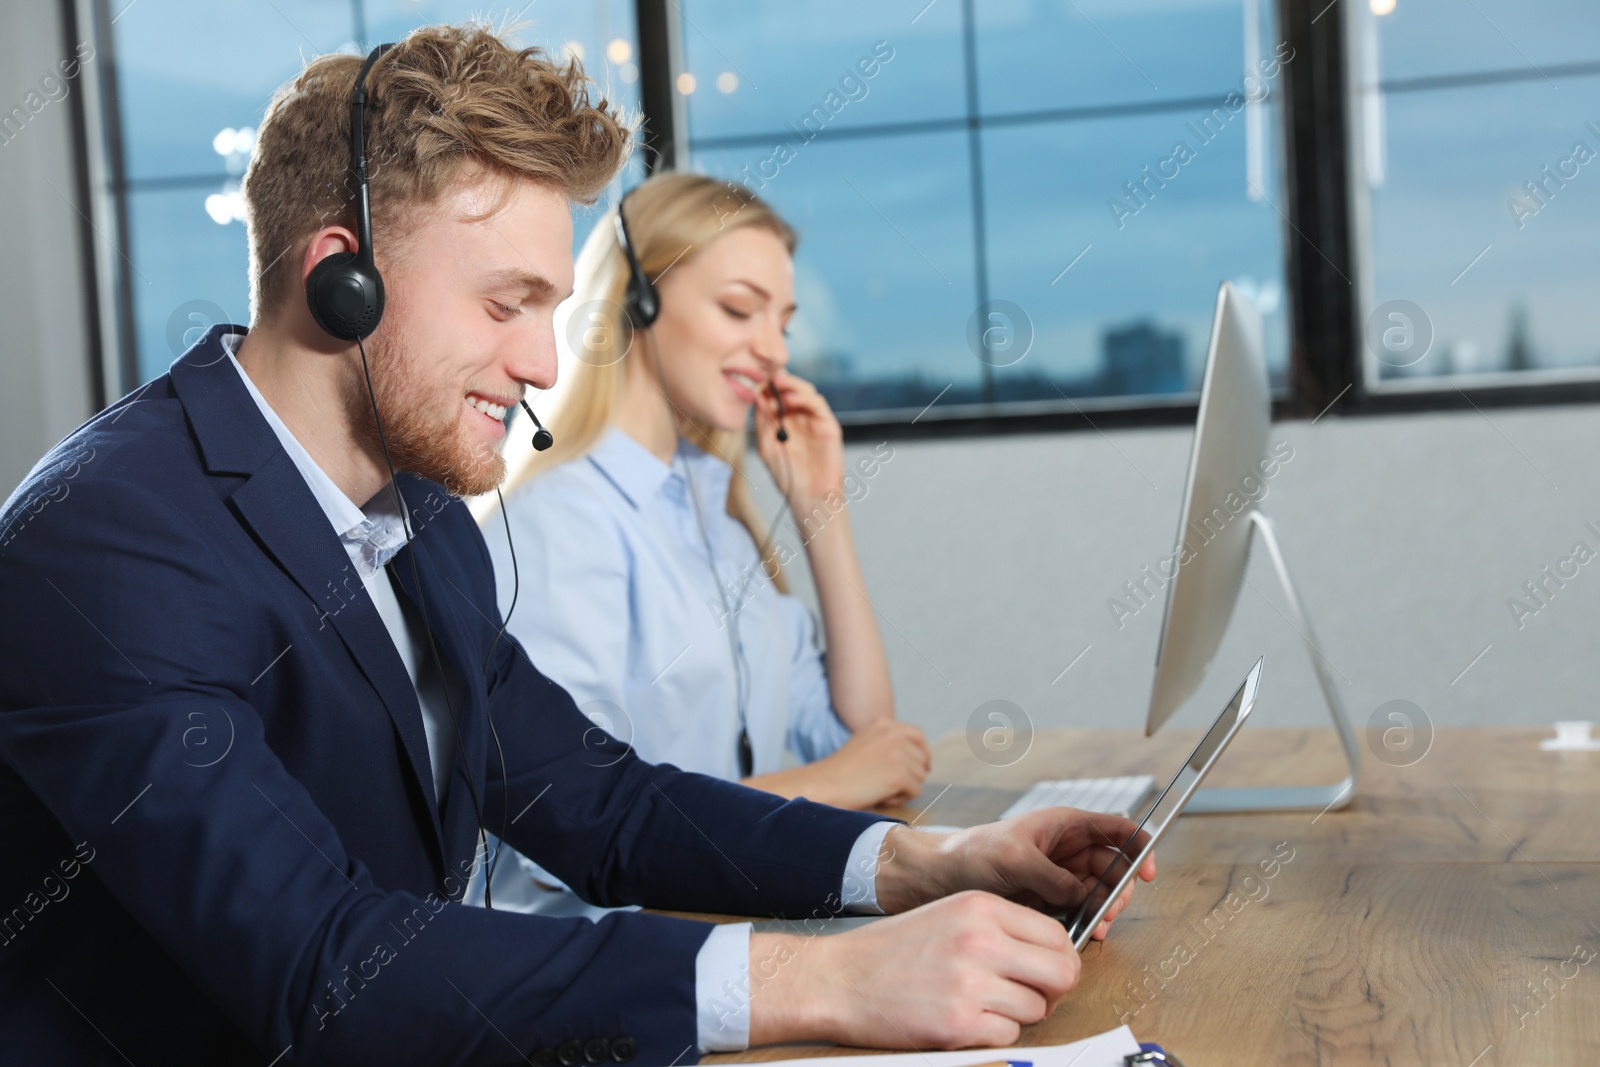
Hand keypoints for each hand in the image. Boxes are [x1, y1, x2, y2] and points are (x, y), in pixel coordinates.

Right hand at [750, 891, 1078, 1049]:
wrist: (838, 979)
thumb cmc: (891, 950)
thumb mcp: (949, 914)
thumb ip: (999, 928)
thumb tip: (1049, 953)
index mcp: (981, 907)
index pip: (1058, 935)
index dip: (1058, 957)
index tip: (1046, 969)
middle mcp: (981, 940)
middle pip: (1062, 973)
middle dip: (1053, 989)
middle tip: (1032, 993)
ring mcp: (971, 983)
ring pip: (1037, 1008)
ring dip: (1017, 1013)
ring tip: (982, 1003)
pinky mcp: (959, 1024)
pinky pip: (1009, 1035)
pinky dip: (993, 1034)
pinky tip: (965, 1019)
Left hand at [752, 370, 843, 511]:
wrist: (809, 496)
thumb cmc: (787, 476)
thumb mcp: (766, 446)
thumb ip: (762, 422)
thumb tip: (755, 396)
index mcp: (783, 421)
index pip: (775, 395)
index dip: (765, 384)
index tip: (751, 376)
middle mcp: (799, 417)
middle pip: (790, 389)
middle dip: (777, 379)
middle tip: (764, 373)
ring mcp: (814, 420)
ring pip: (805, 391)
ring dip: (790, 385)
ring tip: (776, 383)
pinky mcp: (828, 425)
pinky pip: (818, 404)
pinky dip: (804, 397)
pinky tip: (790, 398)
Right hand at [808, 719, 930, 809]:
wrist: (823, 785)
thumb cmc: (840, 772)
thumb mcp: (865, 743)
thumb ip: (888, 743)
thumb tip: (919, 759)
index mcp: (883, 723)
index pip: (917, 735)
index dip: (922, 753)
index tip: (921, 767)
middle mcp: (893, 734)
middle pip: (922, 758)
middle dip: (913, 774)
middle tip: (894, 786)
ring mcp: (898, 753)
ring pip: (920, 776)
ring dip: (905, 788)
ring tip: (880, 791)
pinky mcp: (900, 774)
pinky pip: (915, 791)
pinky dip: (900, 799)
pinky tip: (881, 798)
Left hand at [874, 808, 1156, 935]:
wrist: (939, 878)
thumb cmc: (971, 853)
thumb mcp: (1013, 859)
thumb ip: (1052, 876)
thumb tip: (1081, 894)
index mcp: (1063, 825)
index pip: (1115, 829)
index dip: (1138, 846)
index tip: (1148, 871)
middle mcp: (1066, 848)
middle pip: (1113, 866)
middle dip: (1119, 888)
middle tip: (1109, 911)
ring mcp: (1059, 875)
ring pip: (1100, 892)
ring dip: (1104, 910)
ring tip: (1096, 926)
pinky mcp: (1050, 899)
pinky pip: (1080, 910)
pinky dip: (1087, 922)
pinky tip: (1084, 933)